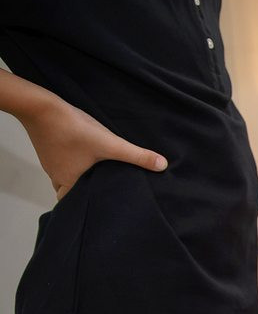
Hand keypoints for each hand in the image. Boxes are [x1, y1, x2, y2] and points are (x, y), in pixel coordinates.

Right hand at [20, 94, 166, 199]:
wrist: (40, 106)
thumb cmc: (72, 129)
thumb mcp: (110, 144)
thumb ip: (136, 155)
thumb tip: (162, 165)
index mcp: (69, 183)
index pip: (76, 205)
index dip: (89, 207)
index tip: (104, 207)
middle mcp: (56, 177)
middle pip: (72, 192)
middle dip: (89, 191)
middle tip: (107, 190)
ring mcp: (50, 162)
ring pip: (68, 176)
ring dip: (82, 175)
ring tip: (102, 172)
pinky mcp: (49, 147)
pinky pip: (63, 160)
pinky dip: (75, 160)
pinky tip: (88, 153)